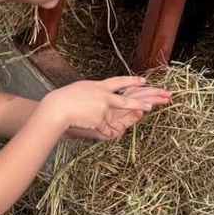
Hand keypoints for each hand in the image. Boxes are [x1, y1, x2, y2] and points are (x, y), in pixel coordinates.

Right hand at [48, 76, 171, 140]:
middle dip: (141, 98)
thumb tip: (100, 92)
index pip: (118, 82)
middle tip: (154, 101)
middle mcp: (103, 95)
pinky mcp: (99, 119)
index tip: (144, 80)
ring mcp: (102, 107)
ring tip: (148, 109)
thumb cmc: (64, 99)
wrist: (58, 107)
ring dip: (135, 110)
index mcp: (98, 86)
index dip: (132, 81)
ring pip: (120, 111)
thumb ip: (92, 92)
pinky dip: (110, 132)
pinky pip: (106, 128)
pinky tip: (117, 134)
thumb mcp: (81, 89)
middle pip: (126, 97)